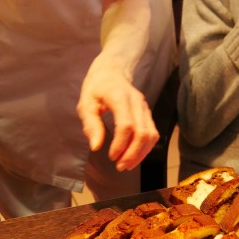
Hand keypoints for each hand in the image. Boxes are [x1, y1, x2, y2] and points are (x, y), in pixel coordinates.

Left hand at [77, 53, 158, 170]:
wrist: (112, 72)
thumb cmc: (96, 88)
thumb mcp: (85, 103)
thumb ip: (91, 124)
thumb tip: (96, 147)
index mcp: (119, 97)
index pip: (127, 125)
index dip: (120, 144)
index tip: (111, 156)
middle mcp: (137, 102)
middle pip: (142, 132)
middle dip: (133, 153)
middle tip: (120, 166)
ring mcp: (145, 107)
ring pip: (151, 134)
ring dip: (141, 153)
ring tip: (127, 164)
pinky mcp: (147, 113)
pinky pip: (153, 133)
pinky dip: (146, 148)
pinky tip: (134, 155)